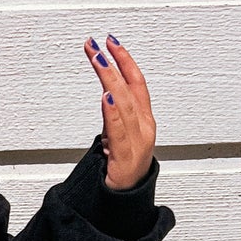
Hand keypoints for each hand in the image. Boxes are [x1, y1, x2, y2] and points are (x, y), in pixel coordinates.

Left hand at [84, 33, 158, 190]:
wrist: (127, 199)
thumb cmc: (124, 164)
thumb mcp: (118, 132)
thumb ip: (115, 114)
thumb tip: (107, 95)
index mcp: (144, 118)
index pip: (136, 82)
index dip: (126, 60)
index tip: (111, 42)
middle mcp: (144, 126)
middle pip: (129, 89)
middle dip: (113, 64)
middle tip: (97, 45)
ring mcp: (137, 142)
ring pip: (124, 105)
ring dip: (111, 80)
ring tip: (99, 61)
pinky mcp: (125, 157)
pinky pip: (118, 132)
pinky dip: (112, 113)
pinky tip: (106, 98)